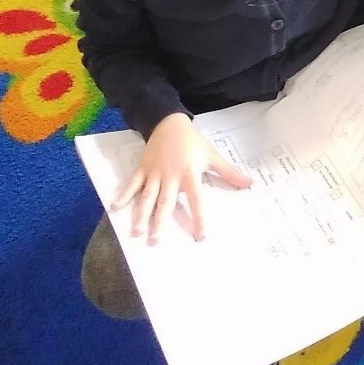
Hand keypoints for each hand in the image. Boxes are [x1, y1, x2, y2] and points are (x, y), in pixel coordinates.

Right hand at [111, 112, 251, 244]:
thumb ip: (228, 173)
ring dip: (140, 214)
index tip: (200, 236)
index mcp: (189, 174)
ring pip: (147, 196)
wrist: (170, 122)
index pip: (196, 199)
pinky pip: (132, 183)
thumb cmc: (193, 142)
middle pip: (166, 202)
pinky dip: (123, 195)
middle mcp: (170, 176)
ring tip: (135, 232)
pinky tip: (114, 208)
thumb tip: (249, 184)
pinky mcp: (142, 168)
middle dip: (160, 222)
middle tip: (155, 241)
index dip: (198, 217)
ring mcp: (154, 173)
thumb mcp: (212, 155)